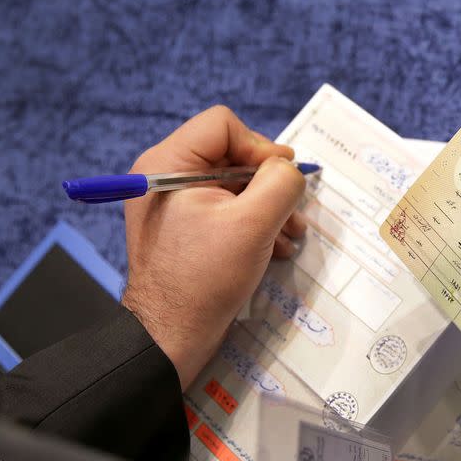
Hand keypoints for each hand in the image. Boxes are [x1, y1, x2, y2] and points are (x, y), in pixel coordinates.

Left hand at [122, 105, 305, 389]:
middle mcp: (166, 174)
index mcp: (168, 162)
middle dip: (269, 183)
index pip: (224, 125)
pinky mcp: (185, 225)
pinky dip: (254, 222)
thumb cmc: (205, 278)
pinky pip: (226, 206)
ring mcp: (174, 201)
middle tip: (294, 212)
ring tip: (291, 236)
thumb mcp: (253, 224)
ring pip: (234, 182)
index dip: (260, 147)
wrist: (171, 336)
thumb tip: (288, 168)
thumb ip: (280, 183)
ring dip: (268, 206)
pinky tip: (275, 247)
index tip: (282, 180)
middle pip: (232, 153)